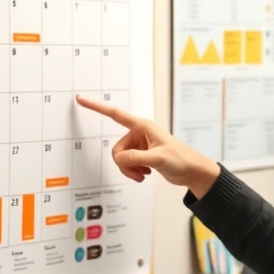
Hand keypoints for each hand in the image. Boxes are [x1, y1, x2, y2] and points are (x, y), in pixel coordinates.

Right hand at [75, 95, 220, 197]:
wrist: (192, 172)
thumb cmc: (181, 159)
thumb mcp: (158, 158)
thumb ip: (136, 158)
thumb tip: (119, 159)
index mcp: (142, 126)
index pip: (115, 114)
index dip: (97, 107)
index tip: (81, 100)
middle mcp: (138, 134)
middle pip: (117, 149)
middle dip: (125, 164)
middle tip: (140, 171)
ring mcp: (139, 146)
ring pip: (121, 159)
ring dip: (129, 170)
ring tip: (144, 174)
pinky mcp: (141, 156)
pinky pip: (126, 165)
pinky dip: (133, 172)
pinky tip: (145, 174)